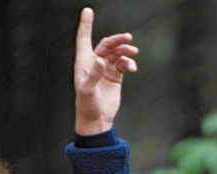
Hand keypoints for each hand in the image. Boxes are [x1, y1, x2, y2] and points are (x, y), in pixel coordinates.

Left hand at [73, 7, 138, 134]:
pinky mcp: (115, 77)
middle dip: (117, 40)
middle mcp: (94, 63)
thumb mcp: (87, 91)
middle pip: (106, 45)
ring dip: (125, 52)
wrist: (97, 120)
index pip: (84, 39)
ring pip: (117, 54)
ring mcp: (105, 69)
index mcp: (83, 63)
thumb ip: (94, 75)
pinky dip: (128, 64)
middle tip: (128, 38)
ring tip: (133, 54)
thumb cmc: (87, 105)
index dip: (86, 25)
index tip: (88, 11)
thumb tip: (101, 60)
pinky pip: (123, 65)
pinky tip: (132, 68)